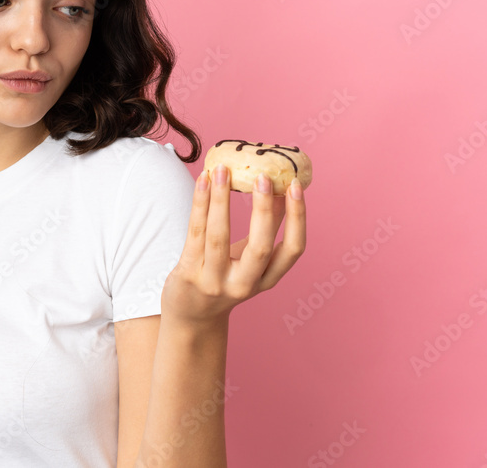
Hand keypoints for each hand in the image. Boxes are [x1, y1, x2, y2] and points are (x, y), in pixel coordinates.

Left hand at [161, 164, 306, 327]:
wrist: (190, 316)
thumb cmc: (224, 276)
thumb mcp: (249, 258)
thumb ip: (267, 226)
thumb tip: (281, 186)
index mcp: (267, 279)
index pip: (293, 249)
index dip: (297, 217)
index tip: (295, 186)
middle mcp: (244, 284)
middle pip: (261, 248)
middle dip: (262, 210)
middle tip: (262, 176)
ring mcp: (215, 281)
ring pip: (219, 236)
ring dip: (221, 200)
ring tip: (222, 170)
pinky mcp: (189, 274)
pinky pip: (195, 233)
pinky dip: (200, 204)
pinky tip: (202, 181)